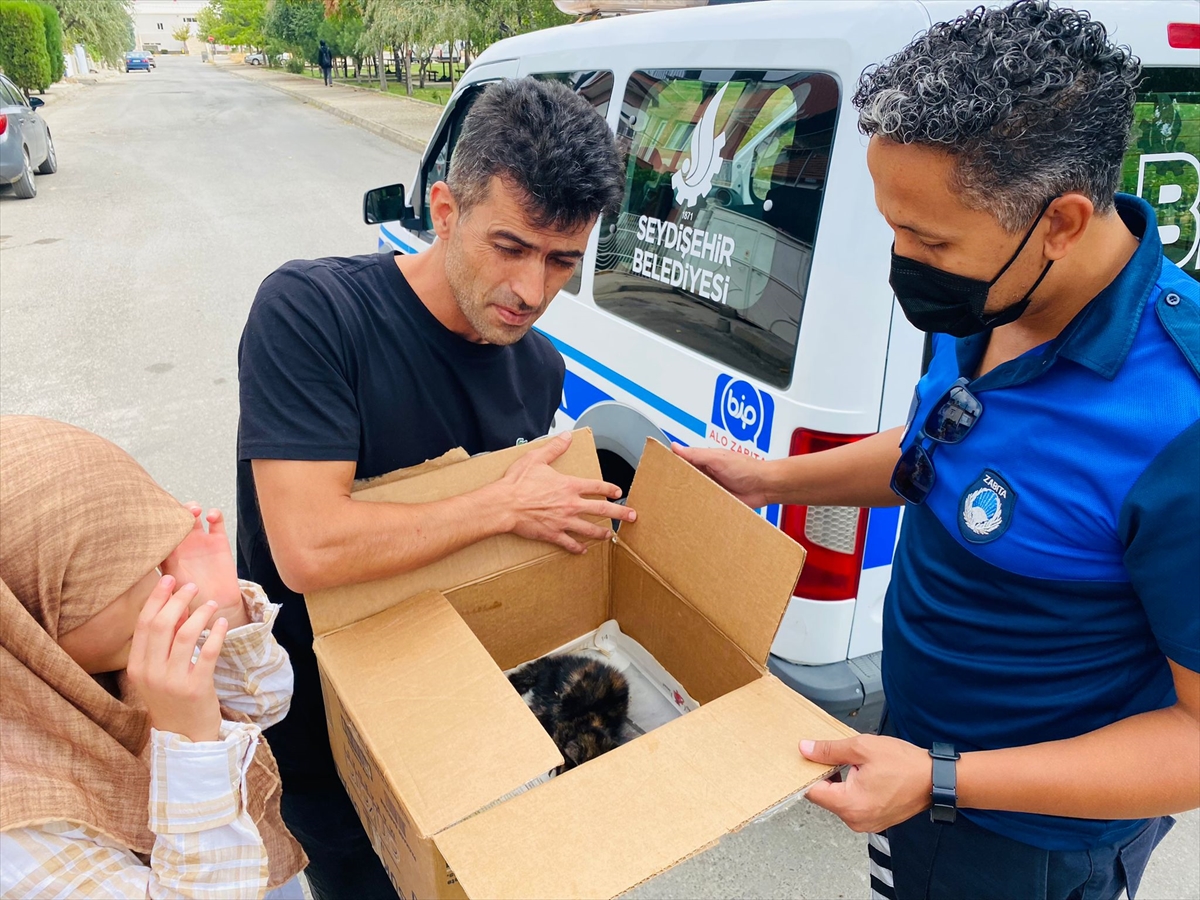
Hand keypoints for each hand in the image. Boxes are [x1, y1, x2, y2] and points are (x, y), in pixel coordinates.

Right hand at [126, 576, 227, 742]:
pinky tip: (222, 623)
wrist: (184, 738)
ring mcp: (173, 681)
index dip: (156, 598)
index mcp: (137, 667)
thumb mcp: (156, 674)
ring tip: (212, 604)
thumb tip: (176, 607)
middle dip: (177, 600)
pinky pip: (208, 652)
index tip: (168, 580)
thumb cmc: (172, 700)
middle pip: (162, 624)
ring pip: (186, 634)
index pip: (144, 624)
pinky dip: (216, 633)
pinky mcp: (196, 687)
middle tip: (192, 586)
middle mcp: (151, 672)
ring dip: (200, 613)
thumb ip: (161, 645)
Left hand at [161, 505, 247, 627]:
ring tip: (194, 511)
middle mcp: (183, 545)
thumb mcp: (173, 591)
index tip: (156, 519)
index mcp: (168, 555)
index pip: (158, 534)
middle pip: (174, 520)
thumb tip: (151, 572)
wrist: (216, 606)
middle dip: (173, 511)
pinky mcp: (219, 540)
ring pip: (193, 516)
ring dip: (192, 508)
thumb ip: (164, 580)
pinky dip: (214, 514)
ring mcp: (200, 541)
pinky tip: (211, 516)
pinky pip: (216, 521)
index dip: (157, 523)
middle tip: (176, 513)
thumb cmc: (192, 601)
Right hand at [499, 432, 635, 553]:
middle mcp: (570, 504)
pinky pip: (569, 543)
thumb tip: (567, 436)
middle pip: (602, 509)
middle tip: (632, 517)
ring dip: (602, 532)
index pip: (596, 487)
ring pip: (589, 529)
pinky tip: (583, 550)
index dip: (609, 489)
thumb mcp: (537, 459)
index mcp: (569, 486)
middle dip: (620, 513)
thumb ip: (555, 448)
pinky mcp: (553, 534)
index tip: (618, 491)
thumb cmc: (517, 483)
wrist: (504, 505)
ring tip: (610, 535)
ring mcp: (563, 521)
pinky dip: (577, 547)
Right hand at [671, 443, 771, 507]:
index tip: (659, 470)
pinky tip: (693, 511)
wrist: (765, 486)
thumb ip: (697, 454)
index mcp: (705, 460)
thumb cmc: (748, 469)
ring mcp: (711, 489)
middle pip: (684, 480)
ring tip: (677, 503)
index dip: (671, 466)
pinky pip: (703, 506)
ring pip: (692, 494)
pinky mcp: (717, 502)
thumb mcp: (718, 458)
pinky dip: (699, 509)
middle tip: (665, 491)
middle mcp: (707, 475)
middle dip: (676, 485)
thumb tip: (676, 447)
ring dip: (687, 498)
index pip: (682, 462)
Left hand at [799, 734, 932, 832]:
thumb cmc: (905, 765)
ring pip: (839, 800)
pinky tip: (863, 774)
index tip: (808, 758)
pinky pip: (854, 805)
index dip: (807, 772)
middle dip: (826, 775)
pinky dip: (853, 790)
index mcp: (849, 805)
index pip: (811, 792)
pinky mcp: (875, 820)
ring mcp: (866, 823)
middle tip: (836, 756)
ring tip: (855, 764)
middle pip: (825, 796)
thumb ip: (830, 750)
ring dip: (841, 782)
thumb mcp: (862, 748)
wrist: (935, 779)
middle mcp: (856, 820)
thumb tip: (806, 749)